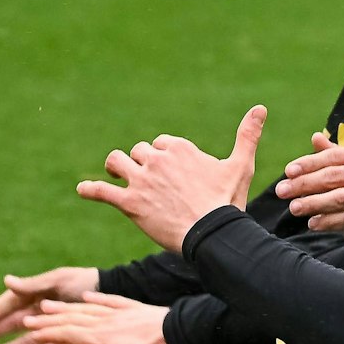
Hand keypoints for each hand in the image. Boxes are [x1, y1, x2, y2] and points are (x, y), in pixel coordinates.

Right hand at [0, 266, 99, 343]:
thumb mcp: (59, 280)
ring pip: (24, 341)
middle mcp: (40, 312)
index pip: (11, 304)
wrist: (111, 293)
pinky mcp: (61, 341)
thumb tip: (7, 281)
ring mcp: (50, 327)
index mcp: (36, 294)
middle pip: (12, 324)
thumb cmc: (83, 281)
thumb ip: (34, 285)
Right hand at [21, 292, 172, 343]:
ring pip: (85, 308)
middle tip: (27, 318)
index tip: (28, 331)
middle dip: (47, 319)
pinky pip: (109, 300)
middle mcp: (103, 321)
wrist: (179, 335)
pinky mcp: (134, 309)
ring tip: (47, 304)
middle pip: (70, 319)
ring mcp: (119, 313)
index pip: (64, 333)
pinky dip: (95, 298)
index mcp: (97, 337)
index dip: (45, 332)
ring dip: (65, 307)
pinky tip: (87, 296)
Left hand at [78, 106, 266, 251]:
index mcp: (179, 148)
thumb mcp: (240, 166)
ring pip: (117, 163)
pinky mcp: (128, 203)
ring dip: (116, 169)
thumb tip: (261, 108)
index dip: (165, 156)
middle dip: (142, 164)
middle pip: (139, 152)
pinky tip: (82, 190)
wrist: (212, 234)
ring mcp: (141, 181)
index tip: (174, 174)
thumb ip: (247, 135)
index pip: (162, 143)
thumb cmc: (227, 202)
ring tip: (118, 178)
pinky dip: (90, 190)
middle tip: (150, 182)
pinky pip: (101, 191)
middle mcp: (157, 159)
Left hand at [274, 132, 343, 233]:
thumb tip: (314, 137)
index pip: (334, 156)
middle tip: (282, 191)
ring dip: (313, 204)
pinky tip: (313, 223)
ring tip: (294, 207)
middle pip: (333, 177)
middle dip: (304, 184)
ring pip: (339, 198)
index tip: (288, 171)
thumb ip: (339, 152)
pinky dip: (329, 221)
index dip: (308, 163)